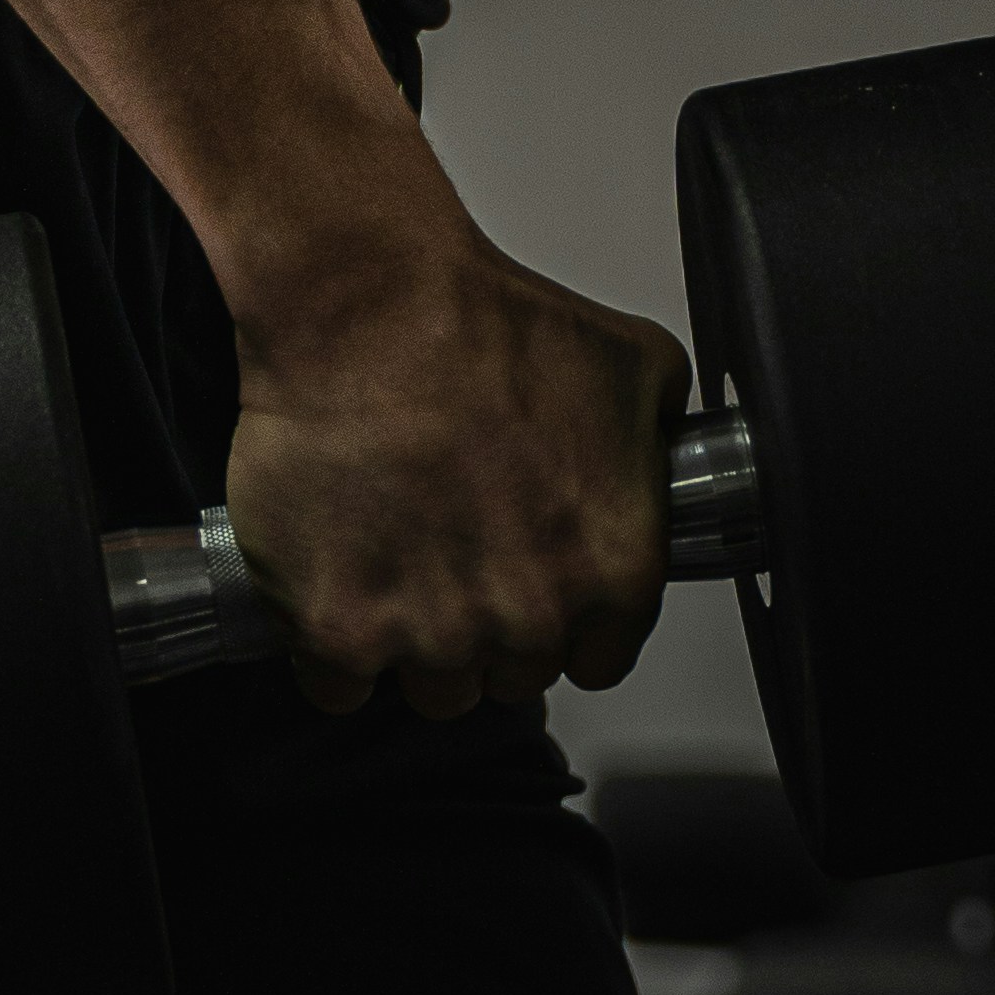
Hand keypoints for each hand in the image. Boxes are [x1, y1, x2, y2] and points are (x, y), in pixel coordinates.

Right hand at [221, 211, 688, 720]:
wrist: (370, 306)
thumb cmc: (487, 324)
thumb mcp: (632, 364)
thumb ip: (658, 439)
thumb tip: (665, 462)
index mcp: (611, 570)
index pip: (598, 659)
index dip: (563, 623)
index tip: (533, 591)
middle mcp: (528, 617)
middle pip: (511, 675)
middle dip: (488, 625)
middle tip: (456, 554)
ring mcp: (431, 633)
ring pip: (432, 688)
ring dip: (414, 642)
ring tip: (395, 561)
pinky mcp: (338, 631)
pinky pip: (338, 687)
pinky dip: (330, 647)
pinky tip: (334, 584)